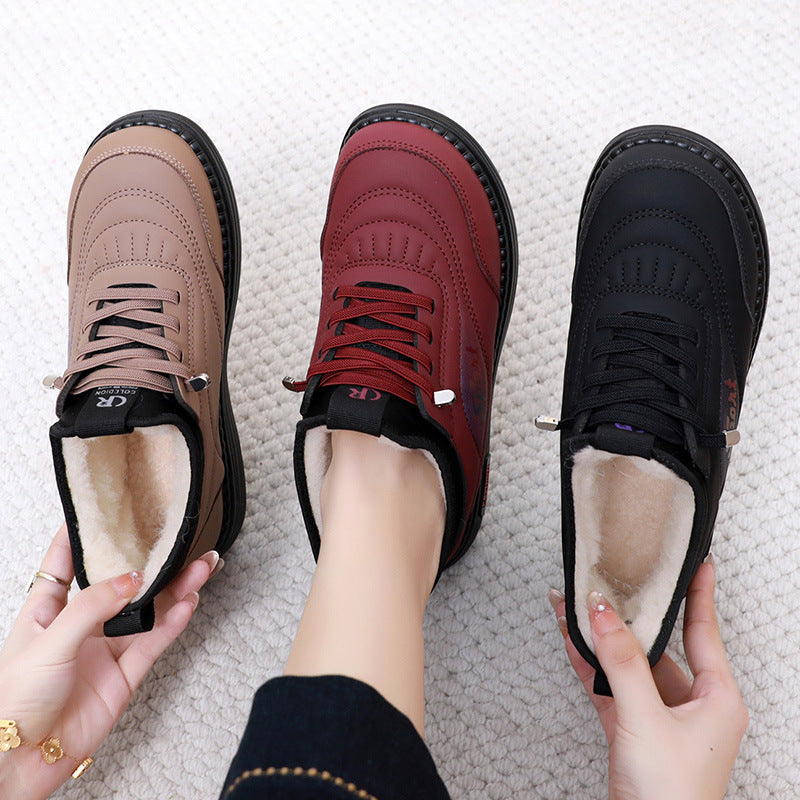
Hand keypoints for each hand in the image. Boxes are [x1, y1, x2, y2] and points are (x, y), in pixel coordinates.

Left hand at [0, 524, 218, 799]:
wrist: (25, 759)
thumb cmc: (14, 702)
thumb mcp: (48, 640)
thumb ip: (92, 607)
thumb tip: (132, 579)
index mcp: (46, 611)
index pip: (62, 565)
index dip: (77, 538)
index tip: (96, 511)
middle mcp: (79, 626)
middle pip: (120, 585)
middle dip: (148, 563)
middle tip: (176, 543)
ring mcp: (104, 650)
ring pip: (147, 610)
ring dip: (174, 589)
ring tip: (200, 567)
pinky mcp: (124, 675)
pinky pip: (154, 640)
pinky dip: (174, 621)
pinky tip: (188, 603)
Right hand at [549, 558, 747, 799]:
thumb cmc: (672, 798)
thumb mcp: (646, 720)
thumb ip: (622, 663)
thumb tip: (605, 614)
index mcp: (718, 699)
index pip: (705, 631)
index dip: (701, 593)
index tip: (698, 561)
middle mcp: (694, 705)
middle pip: (660, 646)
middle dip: (632, 614)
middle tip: (617, 580)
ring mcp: (662, 719)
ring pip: (631, 666)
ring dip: (603, 640)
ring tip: (579, 608)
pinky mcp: (635, 732)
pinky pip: (613, 688)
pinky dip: (592, 667)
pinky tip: (574, 644)